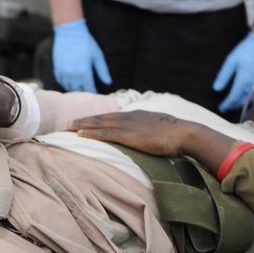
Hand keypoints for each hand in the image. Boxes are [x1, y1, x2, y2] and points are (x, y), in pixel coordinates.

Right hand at [52, 19, 112, 92]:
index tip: (96, 93)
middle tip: (88, 90)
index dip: (93, 92)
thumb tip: (108, 83)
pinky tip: (70, 81)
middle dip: (84, 91)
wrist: (70, 33)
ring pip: (68, 87)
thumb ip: (103, 71)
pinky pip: (61, 81)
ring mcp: (64, 73)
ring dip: (74, 88)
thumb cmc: (86, 43)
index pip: (89, 89)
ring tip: (79, 87)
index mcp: (84, 72)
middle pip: (78, 90)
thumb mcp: (98, 56)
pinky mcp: (57, 69)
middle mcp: (73, 75)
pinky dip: (65, 83)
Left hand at [68, 110, 197, 156]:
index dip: (99, 119)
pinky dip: (91, 133)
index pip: (114, 116)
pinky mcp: (128, 135)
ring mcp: (128, 125)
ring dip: (83, 125)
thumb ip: (152, 131)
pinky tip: (79, 134)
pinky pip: (104, 134)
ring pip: (100, 124)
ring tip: (69, 127)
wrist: (184, 134)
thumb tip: (150, 137)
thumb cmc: (178, 135)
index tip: (87, 121)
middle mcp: (130, 117)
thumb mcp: (162, 129)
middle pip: (102, 118)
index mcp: (138, 115)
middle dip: (85, 120)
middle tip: (70, 122)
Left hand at [212, 33, 253, 113]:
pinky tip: (246, 96)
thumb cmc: (245, 50)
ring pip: (251, 99)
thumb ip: (223, 76)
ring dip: (243, 103)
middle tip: (227, 107)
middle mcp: (253, 85)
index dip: (226, 105)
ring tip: (235, 103)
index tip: (221, 108)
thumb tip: (216, 89)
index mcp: (243, 81)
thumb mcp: (231, 61)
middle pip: (243, 101)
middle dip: (234, 105)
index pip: (233, 98)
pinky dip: (251, 97)